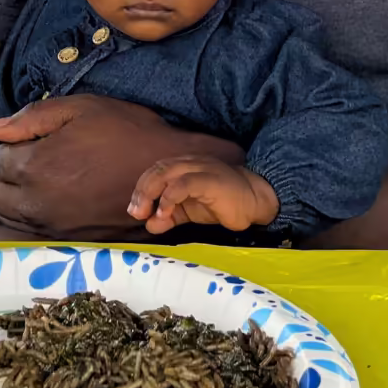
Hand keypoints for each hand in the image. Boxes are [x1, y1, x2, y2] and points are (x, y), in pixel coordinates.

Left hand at [0, 95, 245, 239]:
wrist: (164, 169)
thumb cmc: (124, 130)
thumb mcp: (81, 107)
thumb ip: (34, 117)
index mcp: (36, 165)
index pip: (1, 157)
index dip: (11, 143)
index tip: (24, 137)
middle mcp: (38, 201)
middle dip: (2, 173)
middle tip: (16, 158)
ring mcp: (53, 224)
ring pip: (10, 216)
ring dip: (9, 197)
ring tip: (22, 180)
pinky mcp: (70, 239)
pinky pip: (31, 231)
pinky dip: (25, 216)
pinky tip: (39, 200)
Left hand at [128, 156, 277, 234]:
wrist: (253, 201)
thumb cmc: (221, 203)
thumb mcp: (189, 212)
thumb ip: (169, 216)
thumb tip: (148, 225)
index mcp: (182, 167)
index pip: (154, 171)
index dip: (140, 189)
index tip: (134, 211)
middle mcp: (188, 163)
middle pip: (157, 169)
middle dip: (141, 191)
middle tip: (136, 213)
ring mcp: (199, 169)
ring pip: (166, 172)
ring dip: (151, 192)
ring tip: (146, 213)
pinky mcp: (209, 180)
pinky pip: (184, 183)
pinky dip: (169, 197)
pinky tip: (164, 211)